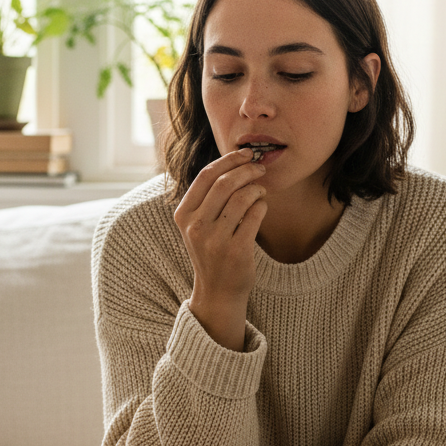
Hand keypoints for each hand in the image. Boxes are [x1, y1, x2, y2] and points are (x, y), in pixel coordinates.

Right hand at [174, 148, 266, 349]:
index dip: (228, 160)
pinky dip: (262, 205)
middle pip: (224, 183)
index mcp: (183, 215)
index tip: (244, 154)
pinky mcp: (236, 250)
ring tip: (261, 189)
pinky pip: (255, 215)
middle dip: (246, 170)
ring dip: (256, 188)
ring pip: (241, 197)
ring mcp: (215, 240)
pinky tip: (262, 207)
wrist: (218, 291)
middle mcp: (196, 227)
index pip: (205, 175)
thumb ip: (207, 197)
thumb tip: (233, 161)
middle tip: (259, 168)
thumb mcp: (198, 225)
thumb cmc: (212, 252)